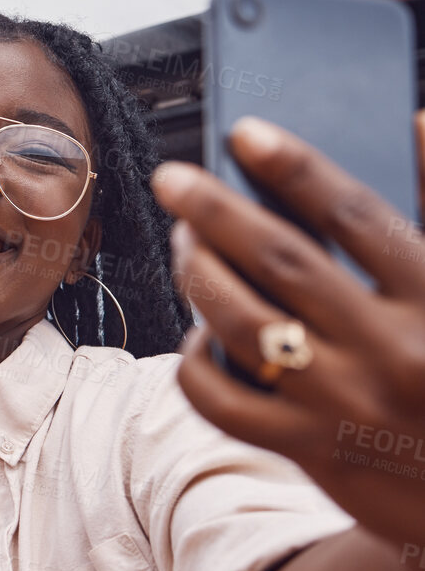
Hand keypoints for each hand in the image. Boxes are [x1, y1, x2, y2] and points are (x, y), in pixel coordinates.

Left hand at [150, 113, 424, 548]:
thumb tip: (420, 119)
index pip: (356, 218)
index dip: (297, 169)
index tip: (246, 132)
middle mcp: (391, 349)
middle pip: (283, 262)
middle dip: (218, 213)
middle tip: (171, 179)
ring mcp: (346, 403)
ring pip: (243, 325)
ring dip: (200, 276)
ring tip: (183, 243)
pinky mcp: (310, 451)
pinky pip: (224, 402)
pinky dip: (197, 362)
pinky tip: (199, 333)